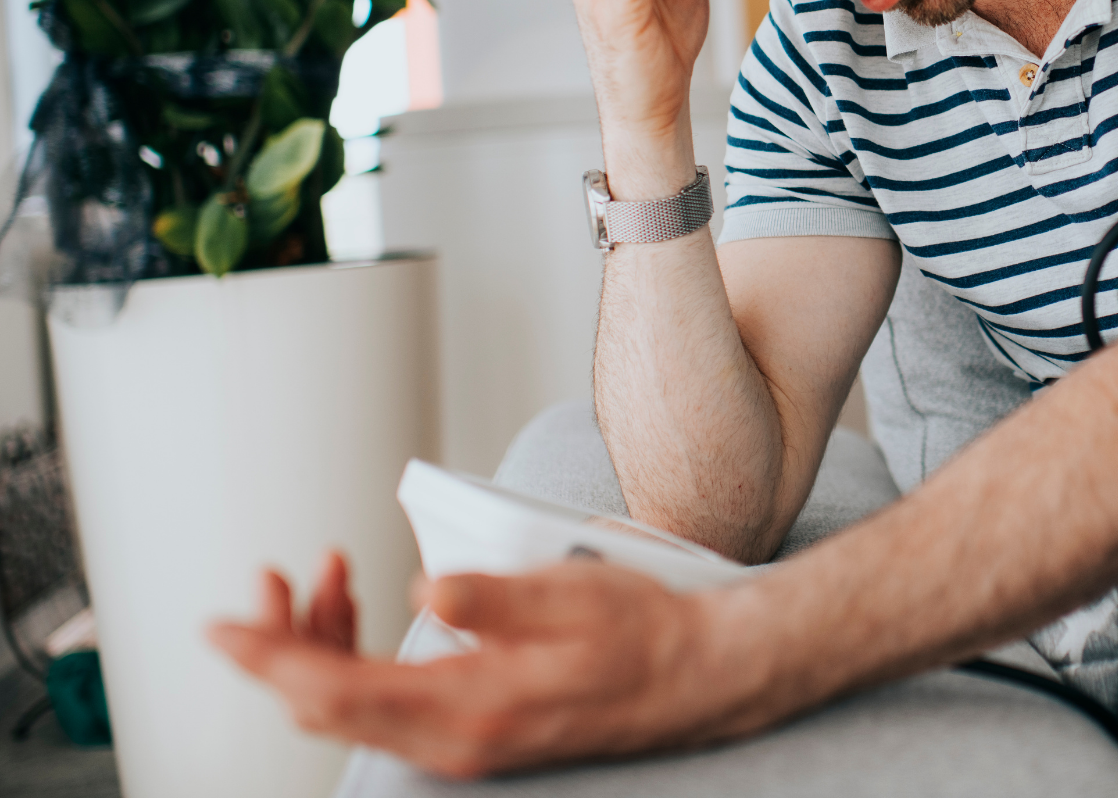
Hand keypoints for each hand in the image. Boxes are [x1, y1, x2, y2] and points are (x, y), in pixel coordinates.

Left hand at [208, 554, 775, 778]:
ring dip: (323, 643)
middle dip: (285, 641)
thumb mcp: (574, 598)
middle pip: (328, 704)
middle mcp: (455, 738)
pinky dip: (361, 655)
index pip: (337, 690)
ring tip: (330, 576)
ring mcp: (461, 740)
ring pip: (353, 705)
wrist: (695, 675)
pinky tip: (371, 610)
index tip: (224, 625)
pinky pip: (387, 702)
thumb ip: (497, 600)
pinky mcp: (472, 727)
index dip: (270, 657)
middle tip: (275, 578)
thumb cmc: (642, 633)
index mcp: (472, 706)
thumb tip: (427, 593)